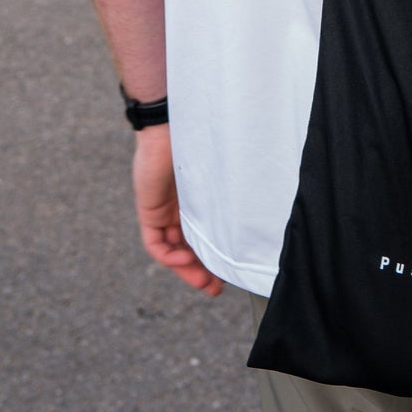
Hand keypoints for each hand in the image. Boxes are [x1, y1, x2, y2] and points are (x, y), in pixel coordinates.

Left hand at [131, 125, 223, 296]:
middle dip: (200, 270)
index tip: (226, 274)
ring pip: (172, 249)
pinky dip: (168, 255)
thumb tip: (262, 201)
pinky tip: (183, 259)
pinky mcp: (149, 208)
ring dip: (186, 268)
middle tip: (216, 288)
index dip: (212, 256)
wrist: (172, 123)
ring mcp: (162, 208)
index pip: (201, 234)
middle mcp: (178, 205)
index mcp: (194, 197)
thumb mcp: (219, 171)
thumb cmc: (200, 137)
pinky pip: (155, 242)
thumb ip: (229, 190)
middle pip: (187, 247)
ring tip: (205, 282)